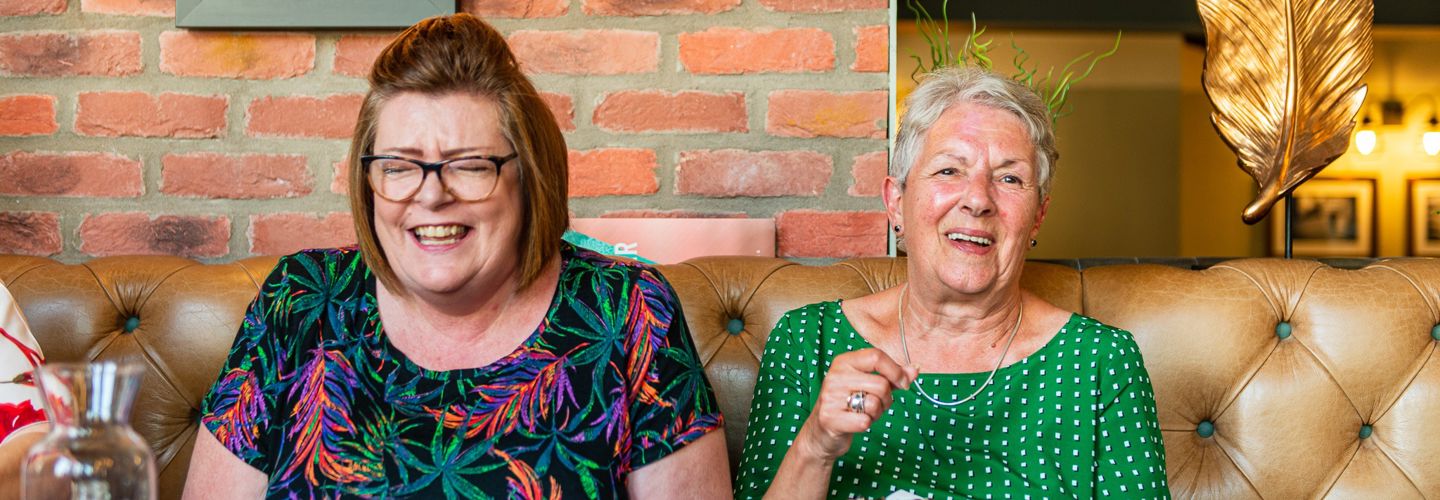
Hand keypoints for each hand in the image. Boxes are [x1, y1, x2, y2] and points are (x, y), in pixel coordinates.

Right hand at [796, 348, 917, 462]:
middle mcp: (835, 376)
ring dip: (877, 413)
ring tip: (865, 413)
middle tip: (879, 404)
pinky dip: (866, 425)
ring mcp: (830, 397)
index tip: (904, 383)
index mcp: (844, 362)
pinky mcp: (829, 418)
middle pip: (881, 384)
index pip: (876, 356)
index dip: (896, 371)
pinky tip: (855, 423)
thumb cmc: (848, 404)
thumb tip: (915, 369)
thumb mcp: (868, 385)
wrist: (821, 432)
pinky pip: (864, 421)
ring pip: (874, 403)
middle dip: (888, 399)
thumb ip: (892, 377)